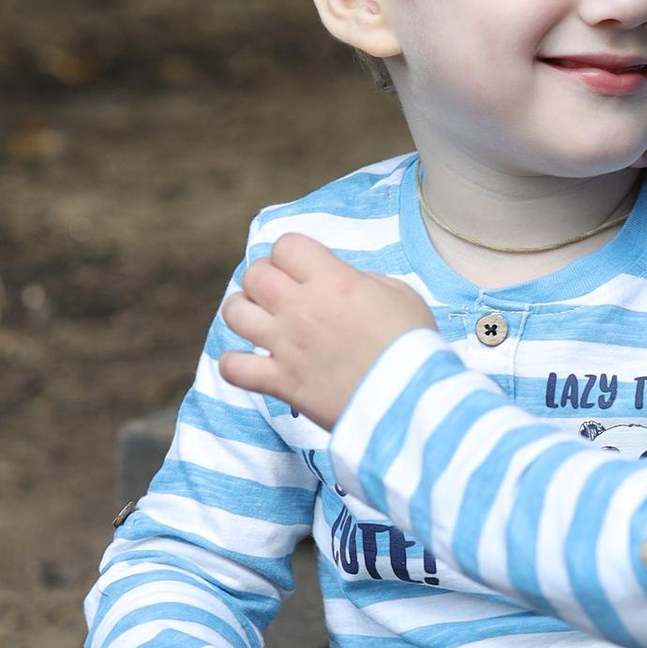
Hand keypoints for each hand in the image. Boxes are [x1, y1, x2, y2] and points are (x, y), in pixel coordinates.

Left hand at [219, 234, 434, 428]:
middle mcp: (302, 308)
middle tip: (280, 294)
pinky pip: (233, 368)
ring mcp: (287, 346)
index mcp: (333, 281)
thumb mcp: (400, 294)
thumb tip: (343, 281)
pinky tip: (251, 363)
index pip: (286, 246)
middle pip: (255, 274)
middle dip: (264, 278)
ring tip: (259, 321)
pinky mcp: (281, 383)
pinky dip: (235, 364)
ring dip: (242, 312)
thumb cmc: (413, 346)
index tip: (302, 269)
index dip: (291, 254)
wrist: (411, 401)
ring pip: (235, 313)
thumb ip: (364, 280)